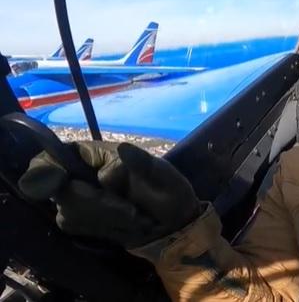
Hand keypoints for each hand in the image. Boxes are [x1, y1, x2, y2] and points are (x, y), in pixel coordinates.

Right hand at [18, 141, 201, 247]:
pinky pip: (79, 228)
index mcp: (94, 154)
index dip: (44, 170)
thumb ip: (143, 163)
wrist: (174, 224)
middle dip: (99, 204)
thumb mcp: (164, 176)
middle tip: (132, 211)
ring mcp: (76, 199)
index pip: (52, 157)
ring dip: (107, 219)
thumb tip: (122, 149)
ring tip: (135, 217)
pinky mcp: (80, 221)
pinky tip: (126, 225)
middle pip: (62, 191)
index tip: (58, 182)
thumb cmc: (169, 192)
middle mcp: (79, 175)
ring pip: (70, 213)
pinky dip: (105, 229)